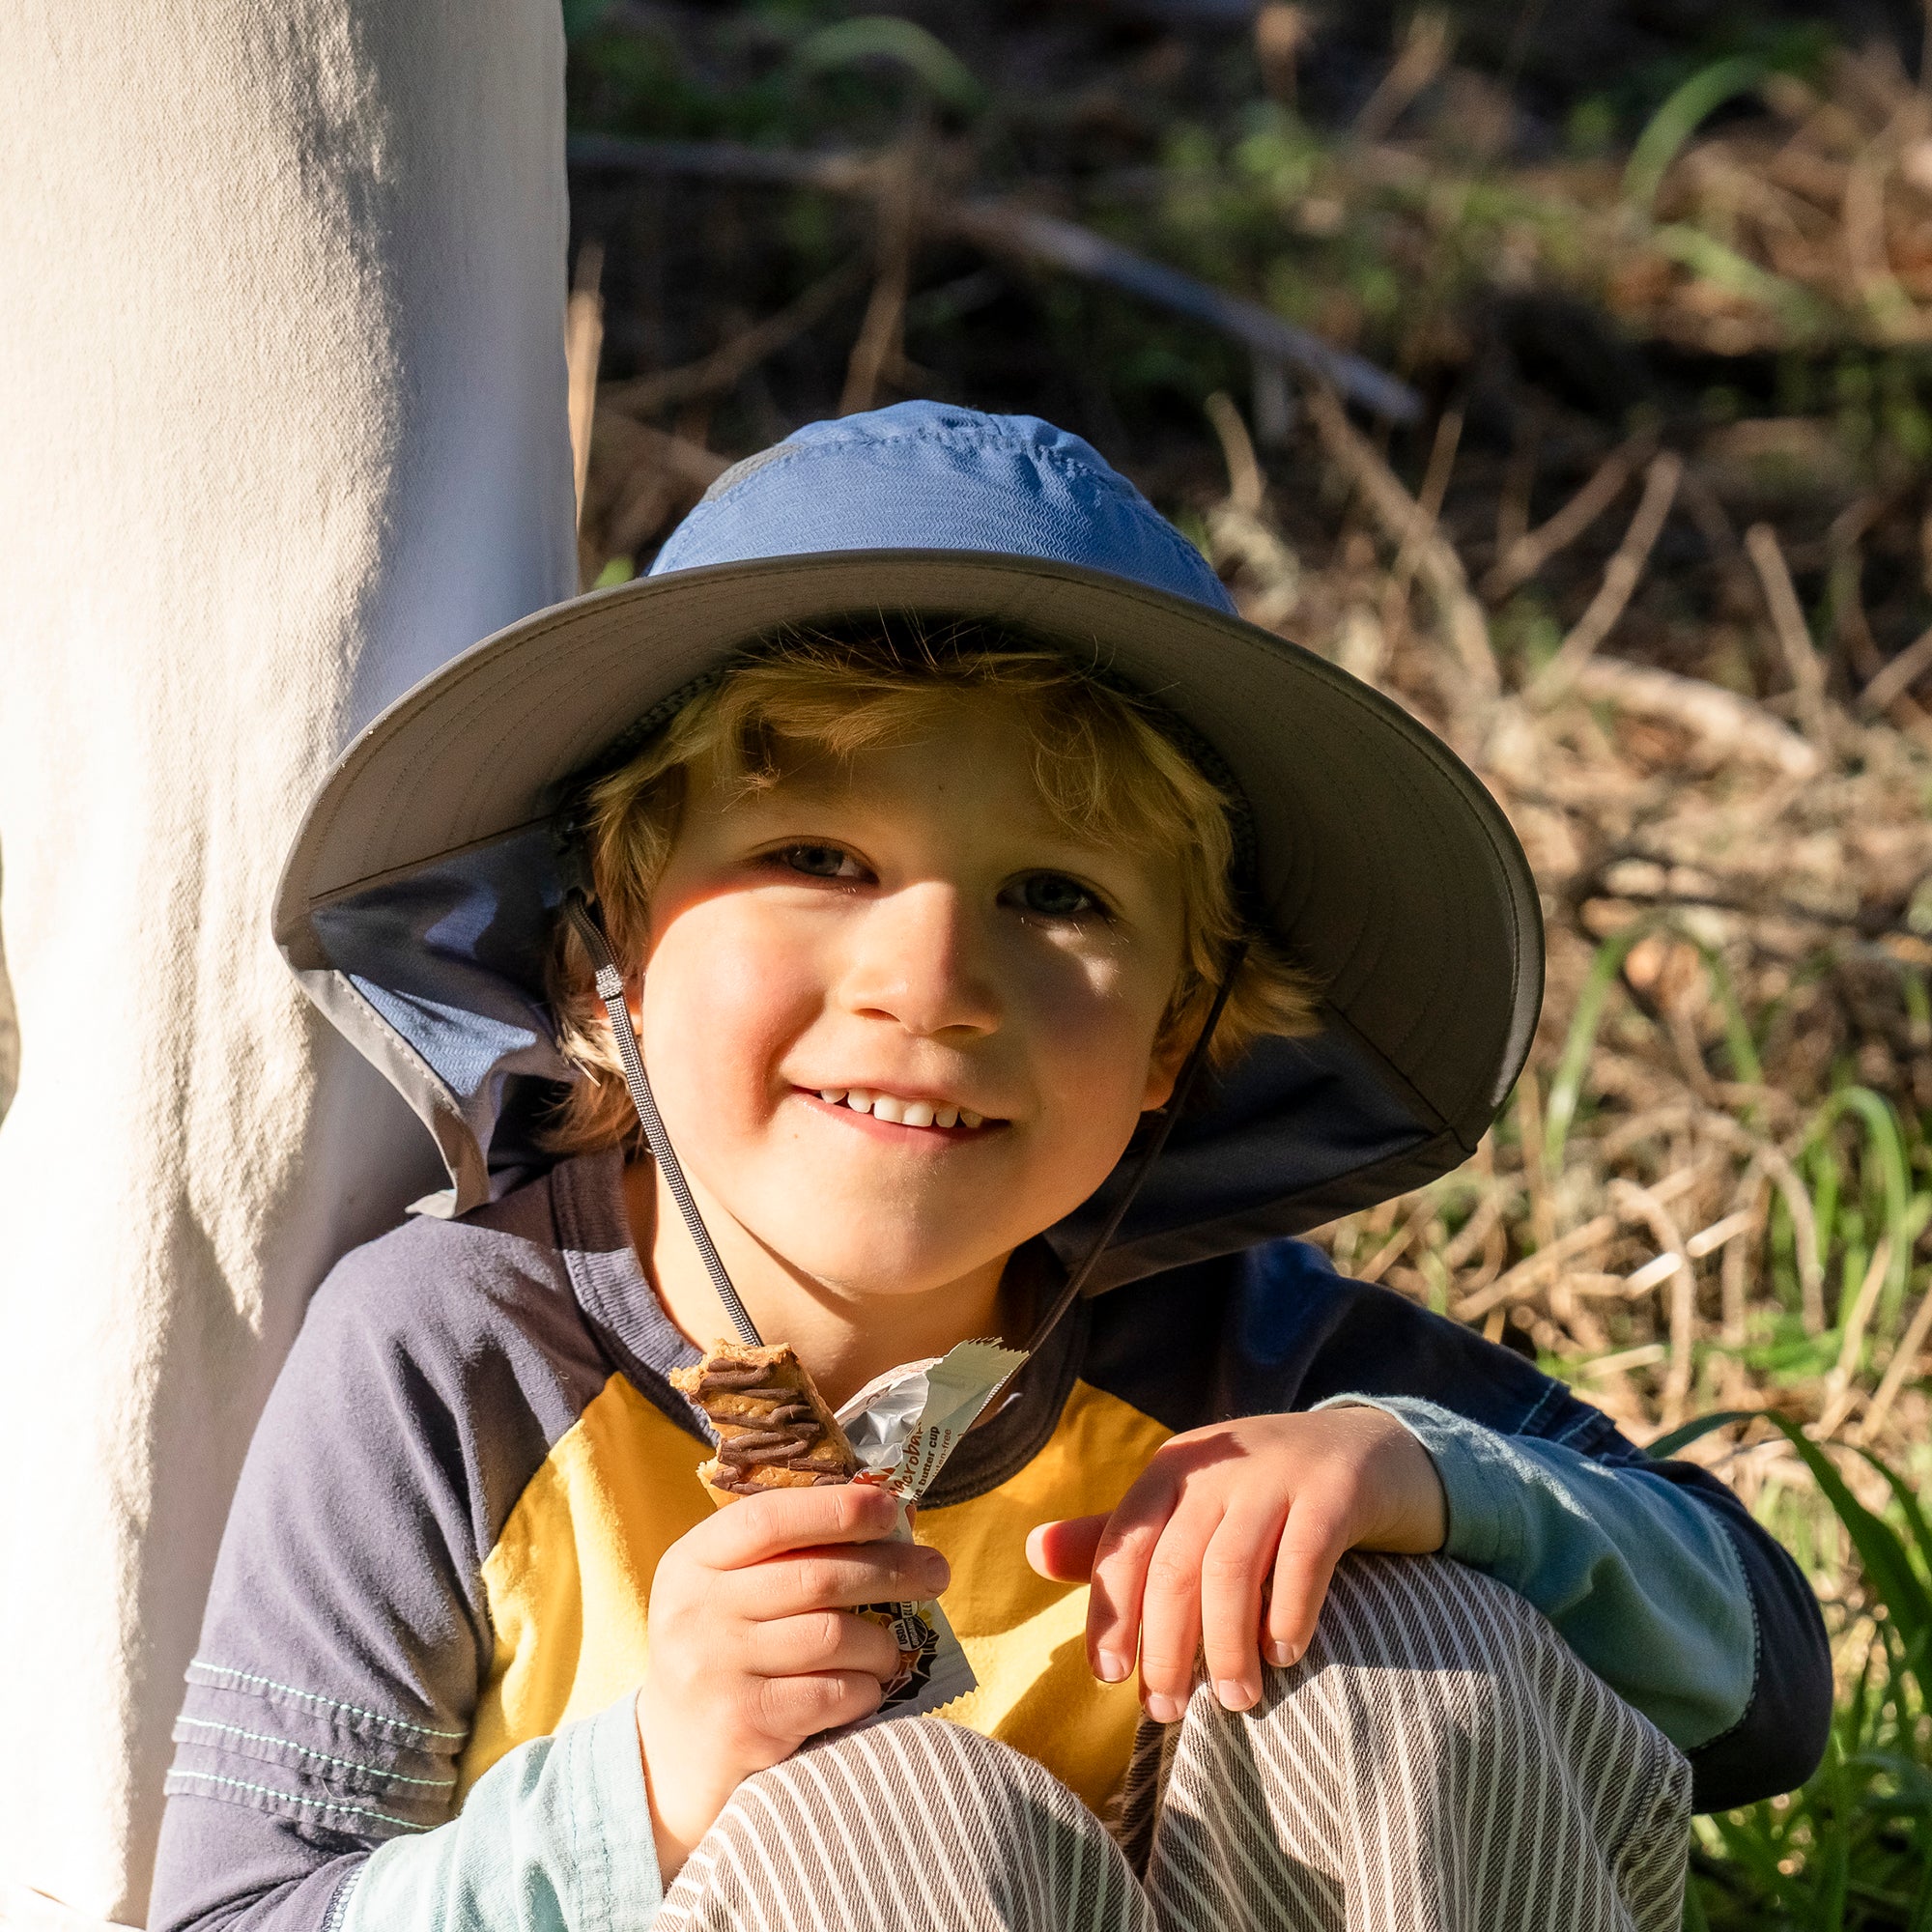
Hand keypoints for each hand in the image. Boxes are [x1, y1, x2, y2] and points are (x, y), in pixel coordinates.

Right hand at [636, 1482, 949, 1879]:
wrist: (672, 1759)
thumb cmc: (726, 1653)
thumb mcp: (731, 1590)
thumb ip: (792, 1552)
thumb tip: (893, 1515)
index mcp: (694, 1561)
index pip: (770, 1518)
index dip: (838, 1509)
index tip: (892, 1508)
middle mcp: (697, 1610)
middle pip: (817, 1576)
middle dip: (890, 1570)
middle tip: (935, 1571)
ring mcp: (716, 1669)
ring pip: (834, 1635)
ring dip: (881, 1641)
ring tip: (892, 1647)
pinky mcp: (744, 1725)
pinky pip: (833, 1692)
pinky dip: (865, 1687)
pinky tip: (867, 1687)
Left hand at [1025, 1405, 1443, 1719]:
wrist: (1369, 1447)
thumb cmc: (1263, 1494)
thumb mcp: (1191, 1506)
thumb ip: (1120, 1537)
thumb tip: (1033, 1552)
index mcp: (1173, 1470)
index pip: (1123, 1545)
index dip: (1111, 1612)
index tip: (1110, 1677)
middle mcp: (1219, 1466)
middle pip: (1174, 1564)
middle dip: (1165, 1645)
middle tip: (1168, 1710)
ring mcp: (1278, 1475)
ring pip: (1232, 1568)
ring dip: (1226, 1645)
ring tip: (1235, 1701)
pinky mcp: (1335, 1492)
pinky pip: (1304, 1558)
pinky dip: (1288, 1613)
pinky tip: (1284, 1655)